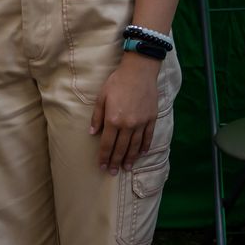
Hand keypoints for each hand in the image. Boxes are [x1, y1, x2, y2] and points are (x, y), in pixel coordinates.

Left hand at [91, 54, 160, 172]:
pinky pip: (148, 137)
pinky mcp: (151, 119)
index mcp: (113, 119)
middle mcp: (128, 124)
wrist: (139, 72)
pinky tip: (141, 154)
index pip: (107, 144)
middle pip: (121, 148)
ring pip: (135, 146)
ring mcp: (141, 123)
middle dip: (116, 161)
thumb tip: (92, 132)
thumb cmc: (117, 82)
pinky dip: (144, 147)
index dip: (104, 156)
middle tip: (113, 172)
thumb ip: (97, 117)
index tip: (102, 166)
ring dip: (130, 158)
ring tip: (126, 167)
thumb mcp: (101, 97)